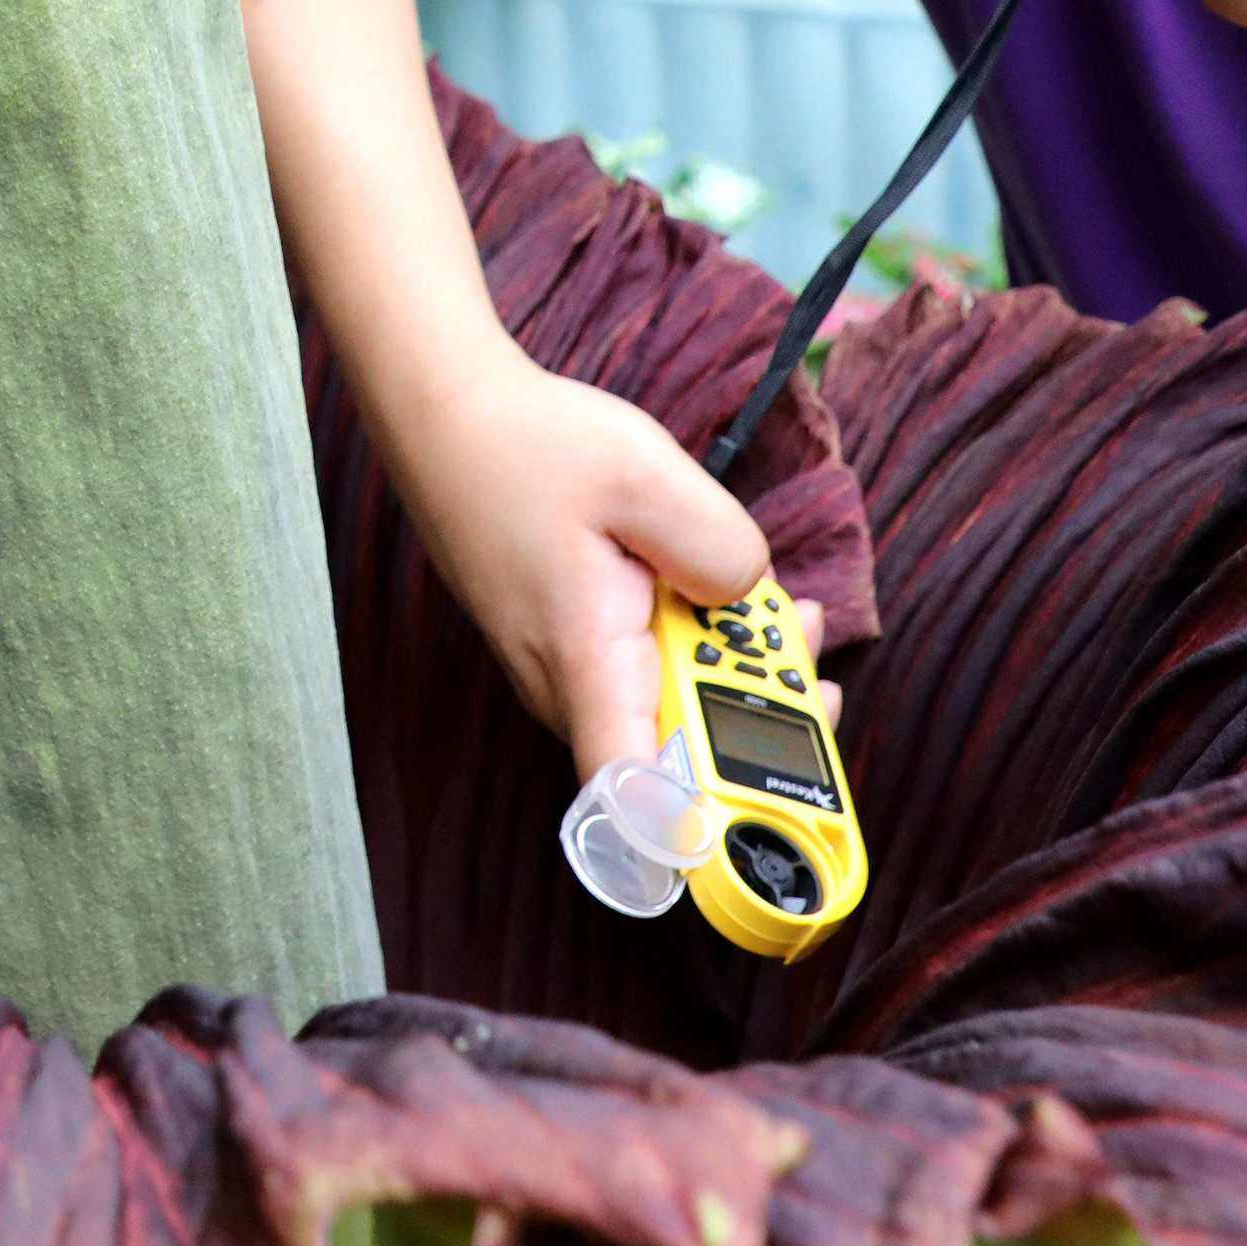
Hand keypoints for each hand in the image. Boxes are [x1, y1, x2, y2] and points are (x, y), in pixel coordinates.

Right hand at [375, 338, 827, 780]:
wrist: (443, 413)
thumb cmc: (530, 445)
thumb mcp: (648, 476)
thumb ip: (722, 551)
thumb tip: (751, 603)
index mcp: (587, 662)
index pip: (638, 804)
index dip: (711, 832)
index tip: (778, 808)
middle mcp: (569, 692)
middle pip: (681, 761)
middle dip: (761, 714)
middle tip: (803, 635)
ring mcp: (564, 676)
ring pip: (668, 715)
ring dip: (734, 673)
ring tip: (775, 604)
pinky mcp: (567, 651)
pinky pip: (646, 679)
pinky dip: (696, 647)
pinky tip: (718, 591)